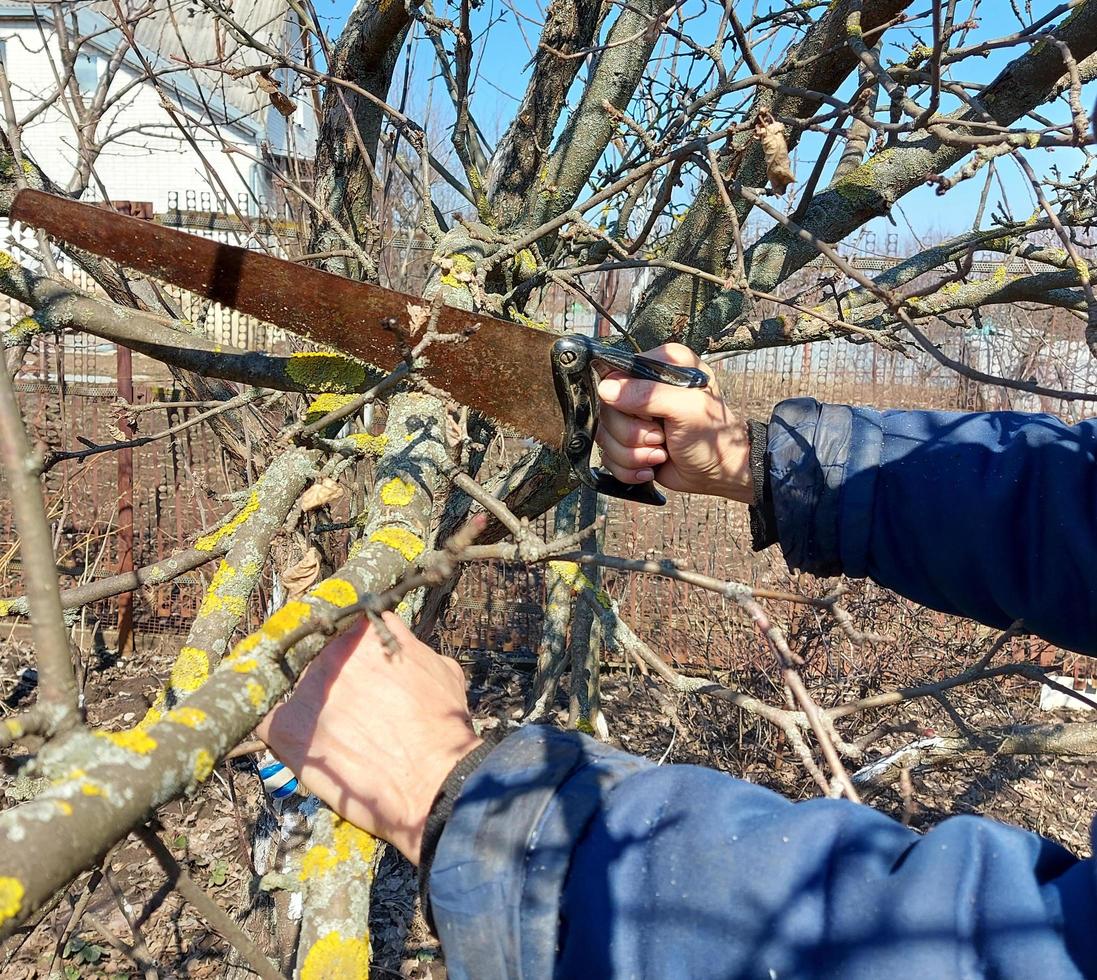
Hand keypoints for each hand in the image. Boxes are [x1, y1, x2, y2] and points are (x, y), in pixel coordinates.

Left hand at [257, 613, 480, 864]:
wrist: (430, 779)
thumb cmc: (443, 728)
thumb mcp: (440, 668)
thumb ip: (409, 647)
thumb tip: (399, 646)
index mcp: (365, 631)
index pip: (340, 623)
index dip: (339, 643)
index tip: (341, 658)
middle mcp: (329, 651)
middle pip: (306, 648)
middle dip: (313, 666)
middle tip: (324, 690)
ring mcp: (303, 686)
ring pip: (280, 678)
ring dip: (288, 691)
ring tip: (300, 713)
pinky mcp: (284, 726)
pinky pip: (261, 716)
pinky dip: (268, 723)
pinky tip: (284, 735)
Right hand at [595, 343, 752, 502]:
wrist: (718, 473)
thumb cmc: (712, 437)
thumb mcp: (688, 409)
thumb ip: (649, 395)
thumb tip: (607, 389)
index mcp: (662, 364)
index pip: (617, 374)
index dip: (624, 401)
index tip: (648, 417)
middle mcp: (645, 386)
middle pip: (607, 409)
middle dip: (632, 435)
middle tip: (660, 438)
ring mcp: (634, 416)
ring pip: (605, 435)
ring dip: (633, 454)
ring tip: (660, 454)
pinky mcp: (628, 441)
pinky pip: (608, 456)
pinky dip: (629, 467)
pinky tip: (651, 466)